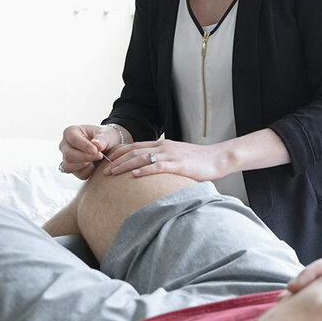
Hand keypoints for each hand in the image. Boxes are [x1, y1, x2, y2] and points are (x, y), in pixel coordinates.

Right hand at [59, 124, 123, 179]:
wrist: (108, 147)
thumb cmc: (104, 138)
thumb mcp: (106, 135)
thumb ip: (102, 139)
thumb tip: (97, 145)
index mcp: (71, 132)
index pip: (73, 139)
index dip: (84, 145)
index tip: (96, 150)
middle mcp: (65, 145)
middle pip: (69, 155)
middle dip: (85, 157)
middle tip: (100, 156)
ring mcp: (66, 158)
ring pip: (68, 166)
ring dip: (85, 166)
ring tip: (97, 161)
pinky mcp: (73, 169)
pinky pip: (77, 174)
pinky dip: (88, 172)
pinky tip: (95, 166)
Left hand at [106, 139, 233, 180]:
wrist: (218, 158)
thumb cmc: (199, 161)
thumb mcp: (178, 158)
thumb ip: (164, 161)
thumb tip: (151, 171)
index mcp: (162, 145)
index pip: (135, 146)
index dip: (120, 153)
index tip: (107, 161)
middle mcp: (163, 147)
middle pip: (134, 152)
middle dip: (117, 161)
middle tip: (103, 171)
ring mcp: (170, 155)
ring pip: (141, 158)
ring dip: (124, 166)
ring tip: (112, 174)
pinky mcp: (178, 165)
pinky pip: (157, 166)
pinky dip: (144, 170)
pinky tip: (134, 175)